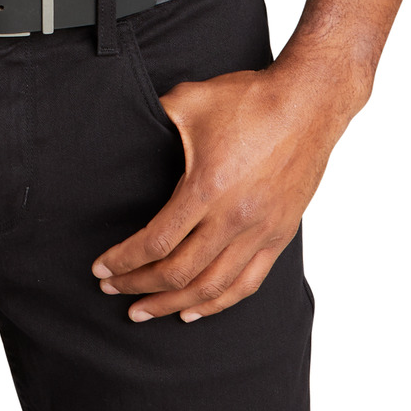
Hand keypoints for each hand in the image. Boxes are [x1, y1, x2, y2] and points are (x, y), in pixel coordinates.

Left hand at [91, 56, 361, 321]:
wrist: (309, 103)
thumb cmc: (250, 98)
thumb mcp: (191, 99)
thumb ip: (155, 116)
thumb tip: (126, 126)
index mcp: (207, 187)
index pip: (157, 242)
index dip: (124, 260)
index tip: (102, 268)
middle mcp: (234, 218)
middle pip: (179, 272)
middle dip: (139, 286)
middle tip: (112, 290)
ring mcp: (260, 231)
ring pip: (212, 287)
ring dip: (174, 304)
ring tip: (145, 311)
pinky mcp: (280, 235)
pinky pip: (247, 283)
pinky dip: (218, 303)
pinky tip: (195, 310)